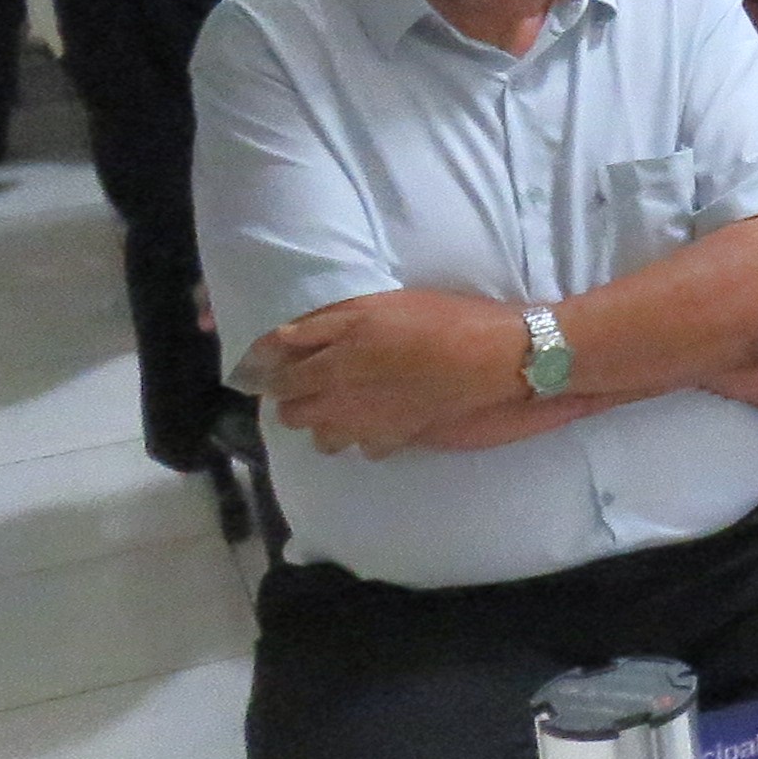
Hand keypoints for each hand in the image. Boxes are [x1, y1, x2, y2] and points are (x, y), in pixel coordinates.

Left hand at [250, 290, 524, 455]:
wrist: (487, 358)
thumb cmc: (430, 322)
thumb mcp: (369, 310)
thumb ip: (317, 328)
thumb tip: (270, 345)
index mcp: (327, 370)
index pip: (277, 383)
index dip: (271, 374)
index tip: (276, 363)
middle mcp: (338, 408)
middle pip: (292, 418)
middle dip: (293, 400)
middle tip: (310, 378)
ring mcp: (367, 429)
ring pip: (324, 441)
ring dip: (324, 422)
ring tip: (341, 401)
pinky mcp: (397, 439)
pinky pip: (366, 448)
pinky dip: (364, 436)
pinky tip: (377, 416)